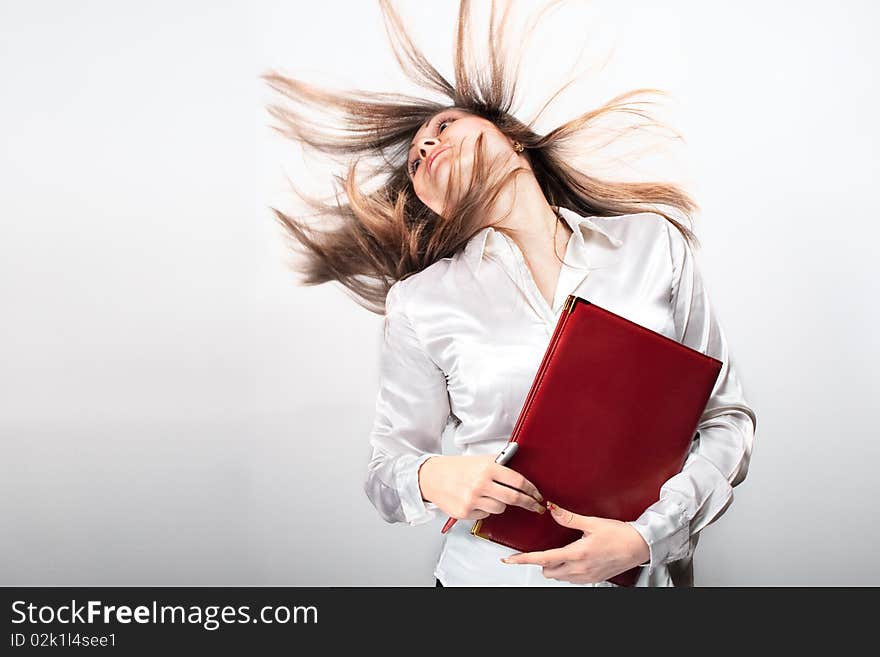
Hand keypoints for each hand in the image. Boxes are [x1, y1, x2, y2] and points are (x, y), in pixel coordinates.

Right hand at [418, 454, 545, 520]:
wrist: (432, 477)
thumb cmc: (457, 468)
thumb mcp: (480, 460)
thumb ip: (500, 464)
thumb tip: (521, 467)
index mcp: (487, 468)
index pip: (518, 481)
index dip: (532, 490)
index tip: (538, 495)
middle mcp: (481, 484)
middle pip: (514, 498)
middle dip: (529, 503)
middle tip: (536, 506)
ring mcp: (472, 500)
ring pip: (500, 508)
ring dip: (501, 504)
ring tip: (491, 496)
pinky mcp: (465, 512)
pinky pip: (486, 515)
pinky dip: (485, 509)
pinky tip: (476, 501)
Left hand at [500, 501, 649, 583]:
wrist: (640, 547)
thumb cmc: (620, 534)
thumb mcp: (592, 522)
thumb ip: (569, 518)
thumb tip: (552, 508)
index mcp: (576, 554)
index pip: (542, 559)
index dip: (523, 559)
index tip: (509, 559)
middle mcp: (579, 569)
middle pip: (547, 571)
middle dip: (541, 562)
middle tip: (542, 548)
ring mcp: (586, 576)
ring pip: (559, 577)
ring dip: (554, 566)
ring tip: (560, 551)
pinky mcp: (593, 579)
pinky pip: (571, 579)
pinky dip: (566, 570)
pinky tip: (573, 558)